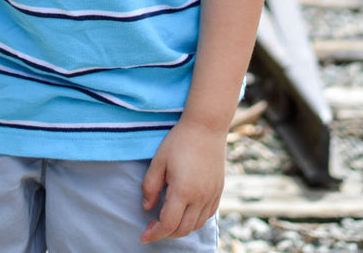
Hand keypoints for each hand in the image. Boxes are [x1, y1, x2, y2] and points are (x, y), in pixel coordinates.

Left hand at [140, 118, 225, 242]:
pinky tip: (184, 213)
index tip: (143, 236)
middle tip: (151, 227)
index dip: (154, 234)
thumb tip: (147, 207)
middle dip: (165, 233)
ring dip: (180, 229)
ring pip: (195, 225)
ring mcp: (212, 195)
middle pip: (182, 229)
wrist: (207, 126)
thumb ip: (150, 186)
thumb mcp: (158, 161)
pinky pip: (206, 216)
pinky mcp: (218, 191)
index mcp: (183, 191)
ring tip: (166, 221)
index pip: (168, 224)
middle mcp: (200, 198)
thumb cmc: (180, 141)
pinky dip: (194, 221)